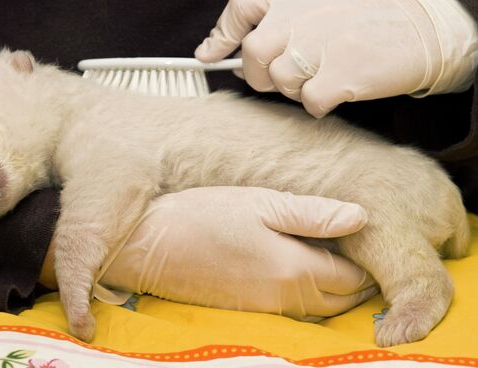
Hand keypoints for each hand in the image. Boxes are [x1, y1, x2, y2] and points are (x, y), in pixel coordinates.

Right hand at [95, 186, 377, 320]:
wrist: (148, 245)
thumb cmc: (202, 216)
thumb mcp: (260, 203)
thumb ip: (313, 215)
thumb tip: (361, 217)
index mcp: (294, 269)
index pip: (352, 279)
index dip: (368, 265)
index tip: (373, 246)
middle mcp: (284, 298)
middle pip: (340, 302)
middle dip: (357, 284)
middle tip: (363, 257)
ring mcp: (263, 308)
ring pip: (317, 310)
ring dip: (333, 292)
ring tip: (335, 263)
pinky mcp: (245, 311)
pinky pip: (291, 310)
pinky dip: (306, 296)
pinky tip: (297, 271)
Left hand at [195, 0, 477, 117]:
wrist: (426, 28)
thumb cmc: (368, 17)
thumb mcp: (318, 4)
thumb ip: (272, 20)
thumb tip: (209, 50)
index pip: (241, 10)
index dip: (220, 36)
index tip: (209, 54)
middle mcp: (300, 15)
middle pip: (253, 55)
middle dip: (261, 73)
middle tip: (284, 74)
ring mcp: (318, 45)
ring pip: (281, 81)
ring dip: (296, 87)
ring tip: (325, 73)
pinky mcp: (338, 75)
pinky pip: (308, 101)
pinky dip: (319, 102)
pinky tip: (340, 87)